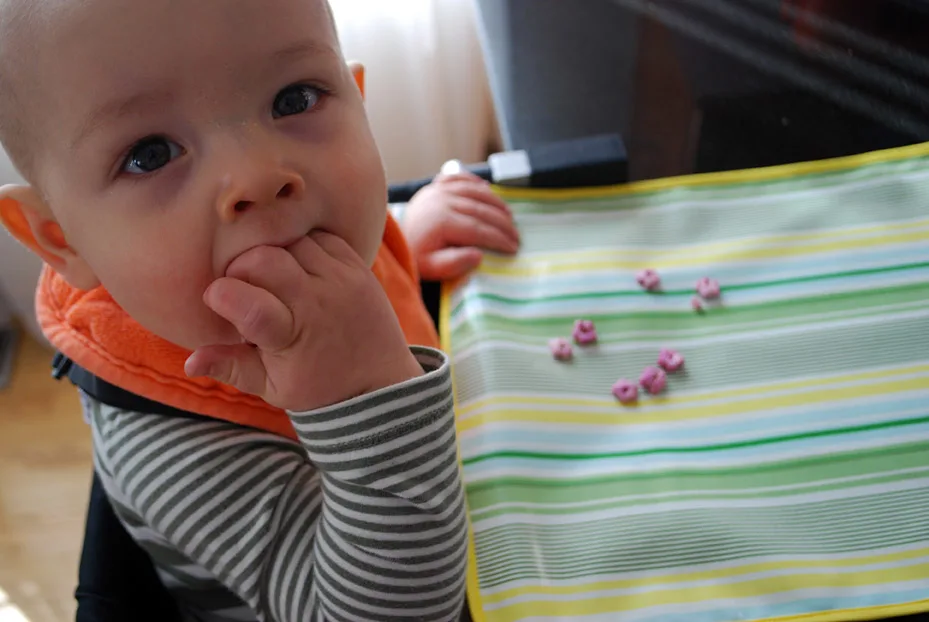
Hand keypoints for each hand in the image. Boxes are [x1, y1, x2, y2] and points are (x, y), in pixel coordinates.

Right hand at [184, 232, 422, 411]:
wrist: (379, 380)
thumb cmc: (318, 385)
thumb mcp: (271, 387)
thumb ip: (232, 368)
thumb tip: (190, 361)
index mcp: (292, 336)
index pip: (250, 305)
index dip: (222, 295)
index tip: (216, 300)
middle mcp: (318, 303)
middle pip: (266, 260)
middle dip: (242, 267)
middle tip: (243, 286)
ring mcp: (341, 280)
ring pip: (291, 242)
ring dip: (272, 254)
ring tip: (270, 279)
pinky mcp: (357, 267)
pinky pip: (320, 236)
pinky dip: (301, 245)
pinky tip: (296, 267)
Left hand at [402, 170, 519, 280]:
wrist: (398, 240)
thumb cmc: (417, 255)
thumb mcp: (430, 268)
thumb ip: (453, 264)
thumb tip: (478, 255)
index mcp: (441, 221)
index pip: (478, 230)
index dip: (498, 239)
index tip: (513, 248)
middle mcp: (441, 201)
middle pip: (480, 210)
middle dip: (503, 224)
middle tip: (517, 236)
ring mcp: (438, 190)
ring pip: (474, 192)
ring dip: (495, 203)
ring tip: (509, 217)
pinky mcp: (435, 185)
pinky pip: (459, 178)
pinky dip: (475, 182)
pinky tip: (488, 189)